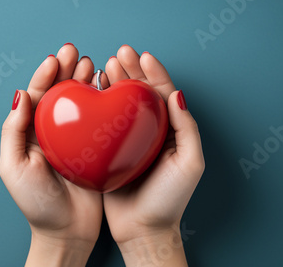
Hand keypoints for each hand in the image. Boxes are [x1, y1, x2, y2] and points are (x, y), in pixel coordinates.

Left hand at [0, 44, 104, 266]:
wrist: (67, 232)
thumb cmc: (37, 204)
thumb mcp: (14, 168)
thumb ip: (13, 131)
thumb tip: (20, 95)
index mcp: (32, 134)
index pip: (37, 96)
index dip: (45, 75)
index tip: (55, 59)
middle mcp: (54, 132)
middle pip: (59, 93)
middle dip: (65, 70)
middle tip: (75, 53)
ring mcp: (76, 139)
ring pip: (80, 102)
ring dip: (83, 80)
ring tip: (91, 63)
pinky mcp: (96, 148)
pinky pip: (98, 119)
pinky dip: (102, 101)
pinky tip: (105, 86)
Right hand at [103, 45, 204, 265]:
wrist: (143, 229)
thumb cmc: (170, 199)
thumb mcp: (189, 164)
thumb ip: (187, 129)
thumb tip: (177, 93)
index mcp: (169, 131)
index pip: (162, 94)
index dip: (154, 72)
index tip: (143, 56)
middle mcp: (148, 131)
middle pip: (139, 93)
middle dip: (131, 70)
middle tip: (119, 54)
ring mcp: (126, 140)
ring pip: (120, 104)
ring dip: (114, 82)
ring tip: (105, 65)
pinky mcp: (108, 151)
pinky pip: (103, 123)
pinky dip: (99, 104)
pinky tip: (93, 91)